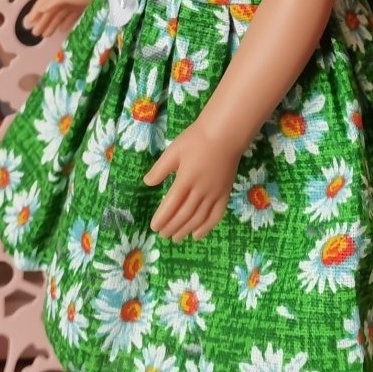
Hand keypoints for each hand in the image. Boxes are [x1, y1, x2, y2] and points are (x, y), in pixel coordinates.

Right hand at [25, 0, 99, 38]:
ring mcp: (73, 2)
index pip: (42, 4)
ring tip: (46, 35)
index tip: (27, 23)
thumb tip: (39, 9)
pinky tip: (62, 29)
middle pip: (50, 12)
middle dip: (42, 22)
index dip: (34, 13)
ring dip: (52, 24)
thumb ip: (52, 2)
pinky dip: (65, 23)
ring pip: (59, 15)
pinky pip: (70, 16)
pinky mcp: (82, 6)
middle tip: (35, 34)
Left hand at [143, 122, 240, 242]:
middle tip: (162, 234)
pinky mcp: (224, 194)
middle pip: (184, 215)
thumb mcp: (174, 150)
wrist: (225, 134)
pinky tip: (197, 235)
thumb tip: (146, 183)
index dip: (162, 218)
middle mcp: (200, 190)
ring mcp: (214, 193)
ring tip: (175, 238)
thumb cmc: (197, 139)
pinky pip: (216, 215)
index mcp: (185, 179)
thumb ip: (160, 169)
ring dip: (185, 230)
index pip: (171, 205)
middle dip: (171, 227)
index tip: (153, 227)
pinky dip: (206, 228)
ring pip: (198, 218)